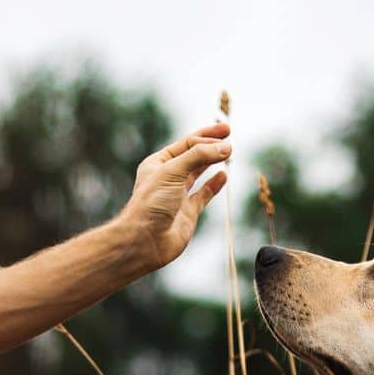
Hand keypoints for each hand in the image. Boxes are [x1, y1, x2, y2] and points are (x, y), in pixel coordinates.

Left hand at [117, 122, 231, 270]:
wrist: (145, 241)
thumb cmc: (151, 204)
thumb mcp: (173, 172)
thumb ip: (199, 157)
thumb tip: (226, 147)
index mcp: (158, 164)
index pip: (186, 144)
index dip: (206, 137)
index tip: (226, 134)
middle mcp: (167, 178)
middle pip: (192, 155)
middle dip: (210, 145)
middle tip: (228, 133)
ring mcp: (178, 195)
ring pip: (198, 173)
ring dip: (212, 162)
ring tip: (228, 152)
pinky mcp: (187, 212)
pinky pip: (203, 194)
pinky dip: (214, 185)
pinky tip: (223, 176)